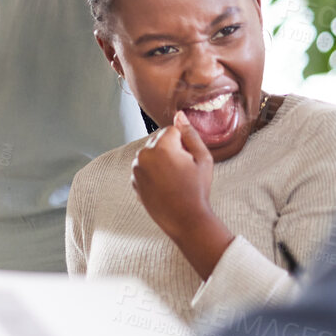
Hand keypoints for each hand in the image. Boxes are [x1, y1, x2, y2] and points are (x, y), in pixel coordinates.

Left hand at [130, 113, 229, 277]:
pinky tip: (165, 185)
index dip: (184, 143)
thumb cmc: (197, 189)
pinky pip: (143, 167)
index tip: (189, 160)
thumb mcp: (203, 158)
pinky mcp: (133, 181)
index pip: (171, 130)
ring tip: (174, 178)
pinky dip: (152, 172)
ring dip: (160, 159)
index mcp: (161, 147)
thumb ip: (190, 134)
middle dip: (170, 149)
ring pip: (150, 153)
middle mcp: (143, 155)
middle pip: (158, 140)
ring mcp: (136, 169)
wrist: (186, 219)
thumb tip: (179, 115)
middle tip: (183, 170)